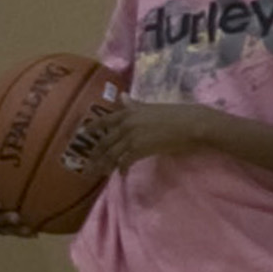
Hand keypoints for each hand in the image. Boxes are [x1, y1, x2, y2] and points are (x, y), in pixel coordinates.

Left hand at [72, 93, 199, 174]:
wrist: (190, 124)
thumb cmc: (176, 114)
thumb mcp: (151, 107)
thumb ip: (135, 104)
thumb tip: (123, 97)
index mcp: (129, 111)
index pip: (105, 120)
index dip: (92, 128)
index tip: (81, 134)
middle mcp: (127, 123)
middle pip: (105, 141)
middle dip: (96, 154)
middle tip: (88, 165)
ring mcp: (132, 136)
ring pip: (112, 153)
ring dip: (105, 165)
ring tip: (100, 173)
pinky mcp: (139, 149)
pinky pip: (125, 161)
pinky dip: (122, 169)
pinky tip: (121, 174)